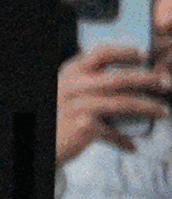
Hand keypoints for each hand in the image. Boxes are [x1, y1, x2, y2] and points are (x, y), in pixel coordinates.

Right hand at [56, 45, 169, 165]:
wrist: (38, 141)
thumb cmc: (56, 117)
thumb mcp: (67, 93)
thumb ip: (89, 85)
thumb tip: (127, 85)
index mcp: (70, 72)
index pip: (101, 53)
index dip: (126, 52)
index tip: (145, 55)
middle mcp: (73, 85)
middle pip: (119, 78)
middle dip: (147, 79)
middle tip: (165, 82)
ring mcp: (79, 105)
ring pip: (123, 102)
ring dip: (148, 106)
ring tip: (163, 110)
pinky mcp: (84, 126)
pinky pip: (112, 131)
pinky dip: (124, 140)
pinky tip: (132, 146)